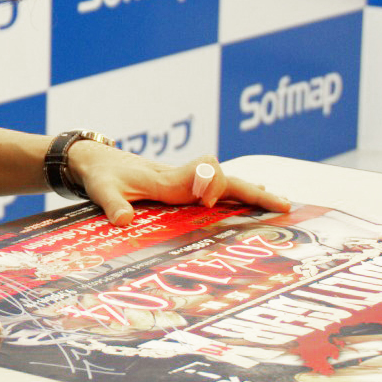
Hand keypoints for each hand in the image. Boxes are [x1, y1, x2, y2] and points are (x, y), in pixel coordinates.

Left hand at [67, 146, 291, 226]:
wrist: (97, 160)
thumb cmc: (101, 175)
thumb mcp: (102, 190)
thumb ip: (112, 205)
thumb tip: (124, 222)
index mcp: (168, 178)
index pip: (203, 171)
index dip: (212, 183)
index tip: (209, 202)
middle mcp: (184, 178)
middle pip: (227, 178)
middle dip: (254, 192)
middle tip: (284, 206)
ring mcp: (187, 182)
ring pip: (228, 183)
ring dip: (253, 193)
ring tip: (282, 205)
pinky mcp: (185, 187)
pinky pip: (219, 189)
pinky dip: (240, 195)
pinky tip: (255, 201)